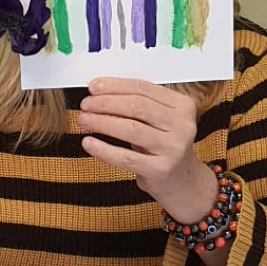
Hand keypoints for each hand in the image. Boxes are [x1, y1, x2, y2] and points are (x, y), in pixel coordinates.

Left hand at [77, 78, 218, 223]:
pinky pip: (126, 157)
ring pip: (131, 129)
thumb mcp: (158, 120)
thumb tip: (99, 92)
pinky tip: (89, 143)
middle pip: (137, 106)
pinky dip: (103, 149)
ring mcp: (173, 148)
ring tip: (84, 120)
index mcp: (182, 106)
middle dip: (106, 103)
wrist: (180, 180)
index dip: (115, 86)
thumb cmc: (162, 144)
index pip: (144, 88)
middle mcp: (182, 125)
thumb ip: (137, 103)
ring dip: (102, 122)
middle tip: (86, 104)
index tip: (93, 86)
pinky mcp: (161, 170)